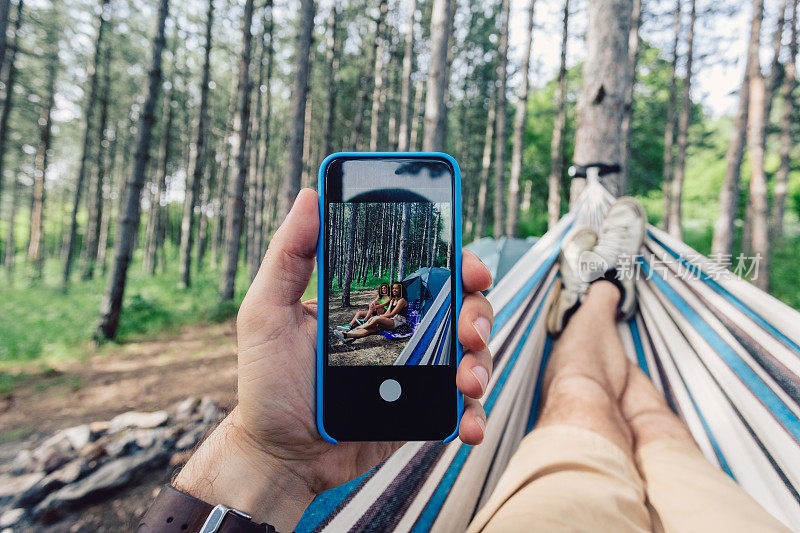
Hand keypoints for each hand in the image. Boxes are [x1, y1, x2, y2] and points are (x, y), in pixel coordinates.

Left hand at [174, 189, 493, 530]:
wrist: (279, 454)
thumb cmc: (267, 382)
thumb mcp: (267, 312)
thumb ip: (288, 256)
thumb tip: (308, 195)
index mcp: (376, 304)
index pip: (427, 271)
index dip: (458, 262)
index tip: (470, 267)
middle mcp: (404, 332)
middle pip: (463, 308)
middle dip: (479, 313)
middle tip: (470, 329)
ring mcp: (417, 372)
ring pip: (473, 355)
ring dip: (482, 363)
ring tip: (466, 380)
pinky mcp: (423, 412)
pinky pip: (462, 407)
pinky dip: (474, 413)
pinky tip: (468, 425)